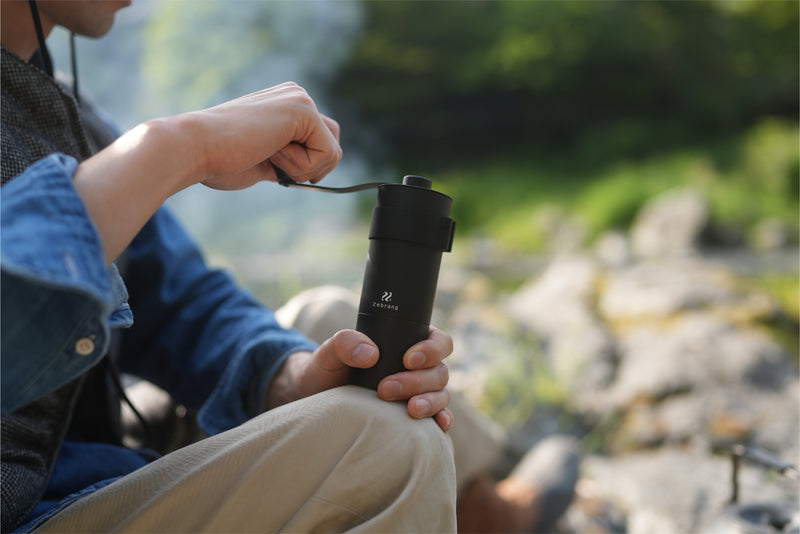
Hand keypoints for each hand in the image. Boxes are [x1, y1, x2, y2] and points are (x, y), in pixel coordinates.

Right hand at [190, 82, 341, 189]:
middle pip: (335, 143)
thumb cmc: (219, 159)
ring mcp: (301, 99)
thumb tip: (313, 175)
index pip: (322, 140)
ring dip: (304, 168)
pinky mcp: (303, 108)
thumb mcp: (264, 161)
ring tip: (269, 156)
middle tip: (279, 167)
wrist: (195, 148)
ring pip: (333, 151)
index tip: (280, 168)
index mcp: (285, 104)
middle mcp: (296, 95)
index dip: (310, 165)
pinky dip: (302, 166)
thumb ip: (288, 160)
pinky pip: (327, 153)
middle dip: (315, 168)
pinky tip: (271, 151)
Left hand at [266, 327, 453, 431]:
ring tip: (410, 410)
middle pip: (439, 371)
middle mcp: (418, 369)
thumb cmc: (326, 370)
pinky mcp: (414, 416)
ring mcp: (419, 393)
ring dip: (430, 402)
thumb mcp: (329, 353)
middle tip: (386, 389)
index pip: (437, 340)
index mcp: (406, 343)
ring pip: (441, 395)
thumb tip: (369, 354)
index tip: (408, 359)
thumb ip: (344, 343)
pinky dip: (442, 421)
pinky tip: (437, 426)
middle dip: (418, 380)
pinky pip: (439, 418)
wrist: (317, 400)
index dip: (432, 348)